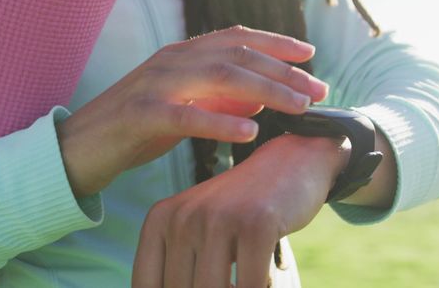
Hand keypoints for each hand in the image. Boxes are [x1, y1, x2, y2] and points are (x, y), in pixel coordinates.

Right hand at [55, 25, 329, 197]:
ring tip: (298, 107)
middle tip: (318, 89)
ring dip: (266, 90)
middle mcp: (170, 61)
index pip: (235, 38)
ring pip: (220, 77)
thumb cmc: (132, 130)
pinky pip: (188, 115)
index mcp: (180, 55)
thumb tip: (260, 96)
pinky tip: (250, 130)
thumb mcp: (181, 108)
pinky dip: (222, 121)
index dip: (275, 43)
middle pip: (237, 55)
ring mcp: (154, 84)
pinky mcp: (141, 114)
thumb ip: (216, 98)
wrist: (75, 150)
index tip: (310, 55)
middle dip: (283, 71)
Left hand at [131, 133, 349, 287]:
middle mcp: (183, 217)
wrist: (291, 163)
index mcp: (161, 219)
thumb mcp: (197, 232)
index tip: (196, 286)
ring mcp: (219, 218)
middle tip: (227, 283)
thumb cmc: (241, 212)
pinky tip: (264, 279)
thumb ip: (178, 269)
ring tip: (240, 283)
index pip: (147, 285)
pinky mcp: (257, 224)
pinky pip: (249, 286)